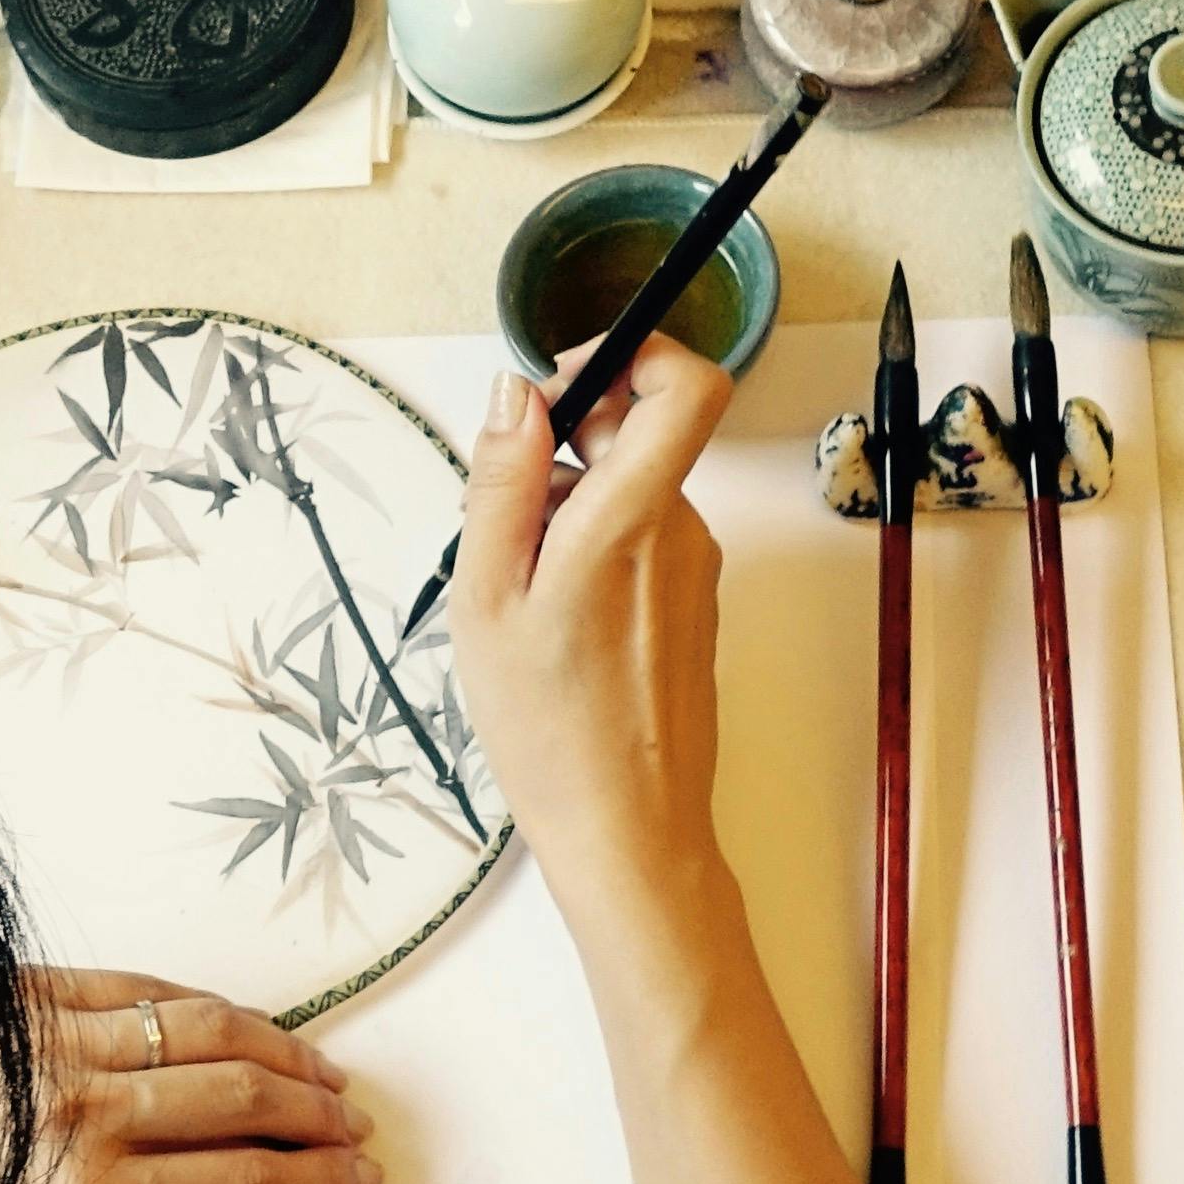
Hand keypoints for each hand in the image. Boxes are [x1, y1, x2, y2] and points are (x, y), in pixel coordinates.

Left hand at [0, 968, 379, 1183]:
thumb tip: (239, 1171)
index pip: (240, 1181)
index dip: (313, 1179)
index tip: (353, 1177)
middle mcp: (86, 1115)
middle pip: (239, 1100)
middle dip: (312, 1112)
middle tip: (350, 1122)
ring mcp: (62, 1044)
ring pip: (206, 1031)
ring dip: (280, 1050)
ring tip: (318, 1069)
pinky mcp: (32, 992)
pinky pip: (141, 987)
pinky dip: (202, 1004)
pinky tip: (240, 1020)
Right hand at [449, 337, 735, 949]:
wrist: (628, 830)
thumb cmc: (549, 732)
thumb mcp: (486, 602)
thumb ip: (501, 484)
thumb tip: (513, 393)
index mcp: (629, 524)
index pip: (686, 385)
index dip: (633, 353)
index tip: (567, 379)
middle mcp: (681, 533)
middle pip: (635, 435)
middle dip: (563, 453)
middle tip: (506, 525)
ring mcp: (696, 567)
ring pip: (630, 491)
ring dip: (571, 514)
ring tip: (526, 598)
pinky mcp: (695, 600)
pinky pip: (641, 540)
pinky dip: (594, 556)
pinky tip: (560, 626)